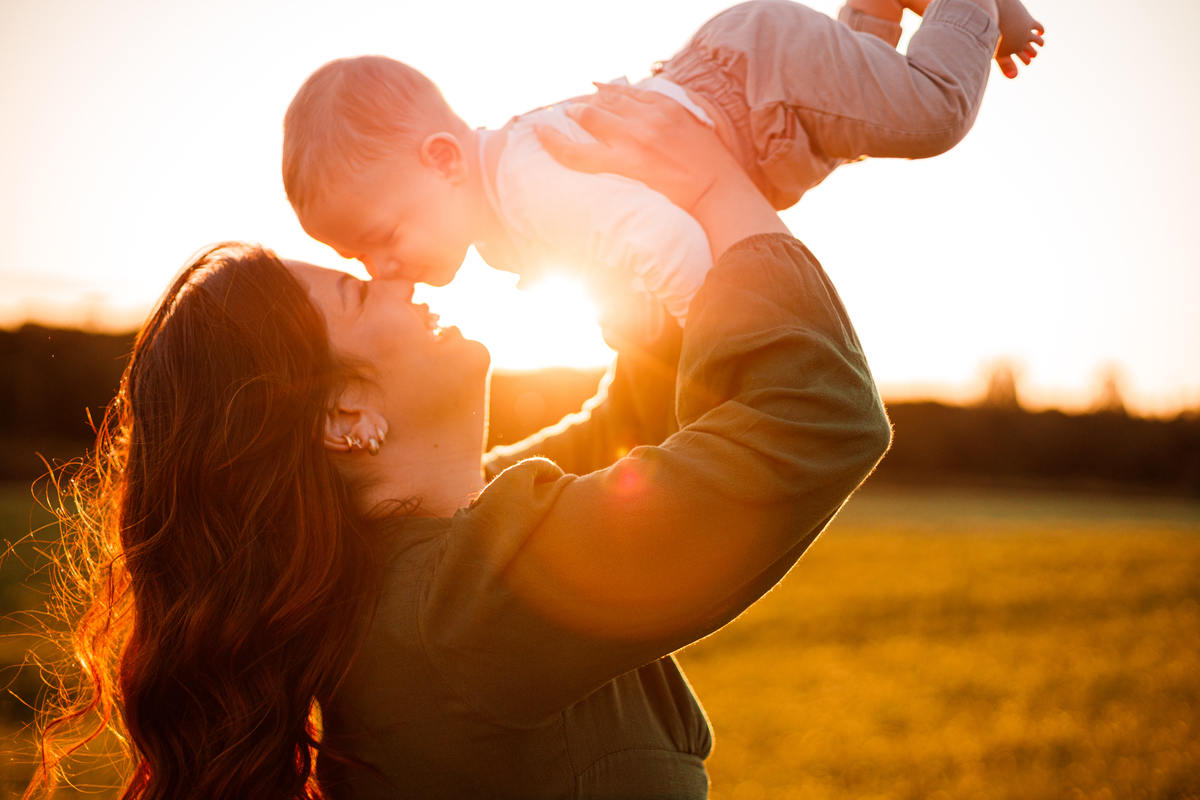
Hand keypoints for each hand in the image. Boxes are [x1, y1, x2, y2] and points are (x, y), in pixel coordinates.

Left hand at [537, 82, 789, 262]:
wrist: (719, 192)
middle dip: (583, 104)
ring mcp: (634, 138)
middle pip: (604, 100)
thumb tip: (648, 124)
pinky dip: (557, 140)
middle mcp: (647, 116)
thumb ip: (669, 120)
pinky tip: (541, 132)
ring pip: (589, 117)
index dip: (603, 95)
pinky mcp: (625, 163)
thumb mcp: (694, 129)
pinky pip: (580, 151)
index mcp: (665, 106)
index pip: (625, 94)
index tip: (592, 97)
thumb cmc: (710, 168)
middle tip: (567, 111)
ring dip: (571, 115)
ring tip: (553, 120)